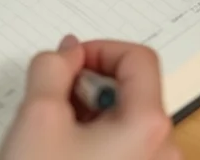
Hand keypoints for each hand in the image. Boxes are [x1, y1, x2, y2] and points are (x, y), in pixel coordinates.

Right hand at [0, 36, 178, 159]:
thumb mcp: (37, 114)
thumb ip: (52, 68)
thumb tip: (66, 53)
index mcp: (149, 128)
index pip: (139, 59)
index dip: (99, 50)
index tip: (67, 62)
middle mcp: (162, 152)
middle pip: (133, 92)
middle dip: (88, 86)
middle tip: (51, 98)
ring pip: (125, 122)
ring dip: (88, 114)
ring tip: (51, 134)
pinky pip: (122, 149)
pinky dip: (93, 140)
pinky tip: (60, 153)